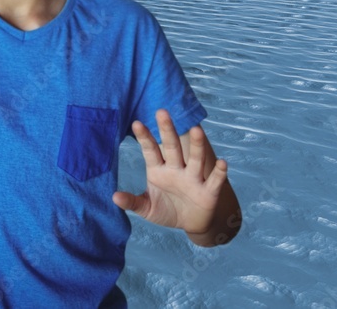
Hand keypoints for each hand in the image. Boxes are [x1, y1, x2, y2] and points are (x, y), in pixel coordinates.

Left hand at [112, 109, 228, 237]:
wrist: (191, 223)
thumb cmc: (167, 210)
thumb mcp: (147, 208)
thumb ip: (133, 202)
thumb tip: (114, 197)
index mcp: (159, 170)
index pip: (150, 151)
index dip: (144, 138)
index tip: (136, 123)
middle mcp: (177, 169)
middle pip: (172, 147)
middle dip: (168, 131)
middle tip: (162, 112)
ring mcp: (193, 178)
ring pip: (195, 158)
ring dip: (196, 145)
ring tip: (196, 130)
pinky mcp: (209, 191)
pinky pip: (215, 180)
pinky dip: (219, 172)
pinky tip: (222, 163)